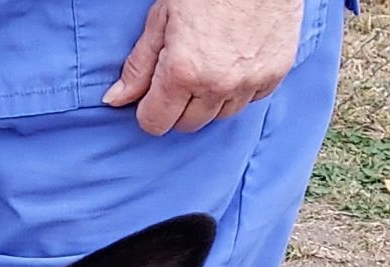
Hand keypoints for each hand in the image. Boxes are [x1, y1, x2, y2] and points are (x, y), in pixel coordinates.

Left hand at [103, 0, 303, 134]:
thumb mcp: (162, 18)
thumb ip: (139, 66)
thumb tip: (115, 100)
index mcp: (182, 72)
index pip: (155, 123)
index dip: (148, 110)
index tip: (153, 93)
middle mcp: (216, 85)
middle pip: (187, 125)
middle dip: (177, 107)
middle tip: (181, 74)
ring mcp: (249, 82)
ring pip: (219, 116)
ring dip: (209, 100)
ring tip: (209, 64)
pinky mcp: (275, 74)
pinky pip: (249, 100)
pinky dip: (239, 89)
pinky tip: (233, 61)